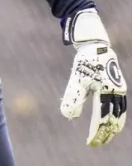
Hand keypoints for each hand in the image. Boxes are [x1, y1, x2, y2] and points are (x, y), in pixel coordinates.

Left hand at [60, 8, 127, 146]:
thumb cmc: (86, 60)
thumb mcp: (77, 78)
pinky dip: (115, 116)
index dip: (97, 132)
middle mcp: (117, 92)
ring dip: (111, 126)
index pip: (103, 119)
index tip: (89, 142)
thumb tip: (69, 116)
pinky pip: (118, 106)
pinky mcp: (116, 85)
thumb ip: (74, 97)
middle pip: (114, 119)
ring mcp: (118, 89)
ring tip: (104, 136)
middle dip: (105, 133)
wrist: (95, 43)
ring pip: (118, 114)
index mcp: (109, 92)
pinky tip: (108, 120)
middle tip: (96, 143)